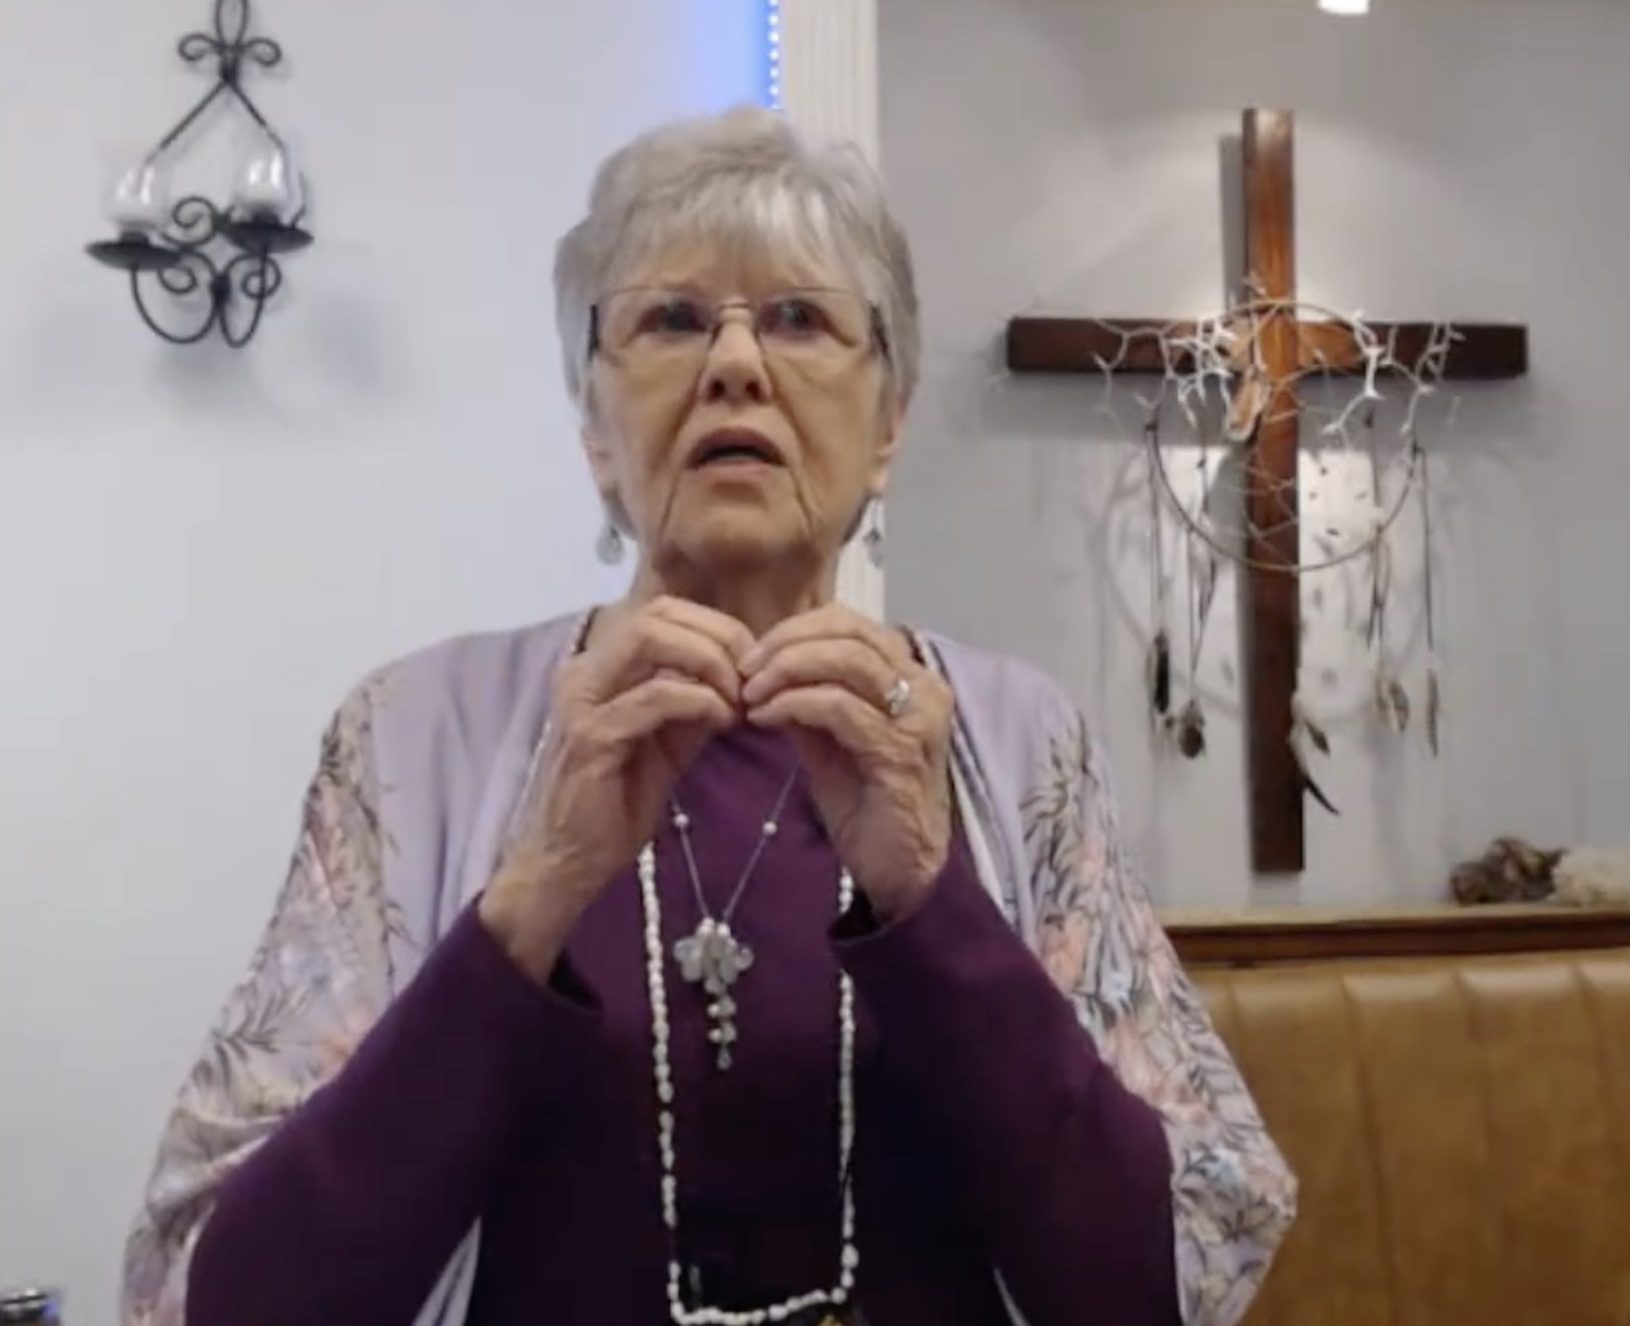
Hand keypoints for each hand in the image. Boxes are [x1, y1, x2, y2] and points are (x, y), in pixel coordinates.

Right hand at [480, 597, 753, 980]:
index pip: (662, 611)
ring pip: (651, 639)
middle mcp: (583, 670)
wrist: (572, 858)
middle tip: (752, 678)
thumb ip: (697, 699)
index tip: (753, 664)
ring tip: (736, 700)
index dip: (716, 626)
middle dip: (718, 638)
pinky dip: (698, 700)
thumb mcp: (670, 738)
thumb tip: (744, 673)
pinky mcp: (590, 735)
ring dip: (709, 663)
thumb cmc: (618, 798)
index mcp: (600, 665)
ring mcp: (582, 699)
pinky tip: (721, 722)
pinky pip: (654, 696)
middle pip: (657, 614)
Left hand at [742, 604, 954, 919]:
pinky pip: (841, 708)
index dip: (795, 629)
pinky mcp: (902, 753)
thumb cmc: (868, 806)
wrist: (901, 873)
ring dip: (787, 671)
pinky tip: (766, 719)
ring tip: (750, 693)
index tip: (751, 654)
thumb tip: (762, 669)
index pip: (851, 623)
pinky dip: (795, 704)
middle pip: (849, 632)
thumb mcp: (830, 741)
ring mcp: (919, 719)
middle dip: (786, 644)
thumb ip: (806, 700)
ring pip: (846, 661)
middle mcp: (925, 688)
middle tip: (744, 671)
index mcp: (911, 676)